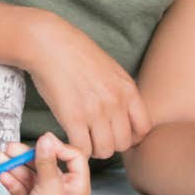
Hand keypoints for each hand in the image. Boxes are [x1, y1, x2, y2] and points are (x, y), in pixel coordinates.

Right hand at [0, 133, 89, 194]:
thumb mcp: (50, 185)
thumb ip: (47, 160)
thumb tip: (47, 139)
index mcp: (77, 184)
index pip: (73, 156)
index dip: (58, 147)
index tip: (44, 142)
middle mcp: (63, 188)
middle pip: (46, 163)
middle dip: (26, 156)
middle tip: (11, 148)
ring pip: (30, 173)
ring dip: (13, 166)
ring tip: (0, 158)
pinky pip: (22, 186)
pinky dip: (12, 180)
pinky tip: (4, 176)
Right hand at [27, 12, 151, 158]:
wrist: (50, 44)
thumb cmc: (76, 53)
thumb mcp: (111, 69)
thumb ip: (120, 92)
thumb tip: (124, 115)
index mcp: (127, 89)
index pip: (144, 128)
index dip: (131, 136)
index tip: (117, 134)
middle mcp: (116, 102)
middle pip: (124, 143)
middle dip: (111, 144)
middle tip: (97, 137)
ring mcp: (96, 111)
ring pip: (105, 150)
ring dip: (94, 149)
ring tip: (83, 138)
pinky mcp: (73, 118)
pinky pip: (83, 149)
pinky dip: (76, 148)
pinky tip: (70, 137)